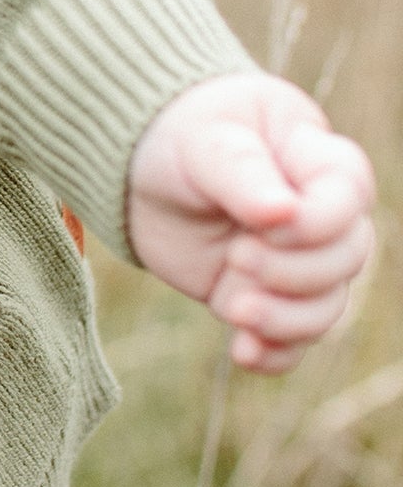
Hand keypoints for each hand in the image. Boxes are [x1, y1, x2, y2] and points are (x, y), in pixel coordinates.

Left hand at [126, 72, 375, 373]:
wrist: (136, 168)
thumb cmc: (177, 133)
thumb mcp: (203, 139)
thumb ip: (241, 171)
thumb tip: (282, 212)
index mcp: (315, 157)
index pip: (350, 196)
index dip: (318, 222)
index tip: (264, 224)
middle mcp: (317, 215)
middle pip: (346, 259)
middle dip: (295, 271)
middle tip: (236, 256)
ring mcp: (293, 260)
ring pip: (326, 307)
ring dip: (286, 319)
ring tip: (233, 308)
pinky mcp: (263, 295)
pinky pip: (290, 339)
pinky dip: (274, 353)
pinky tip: (244, 353)